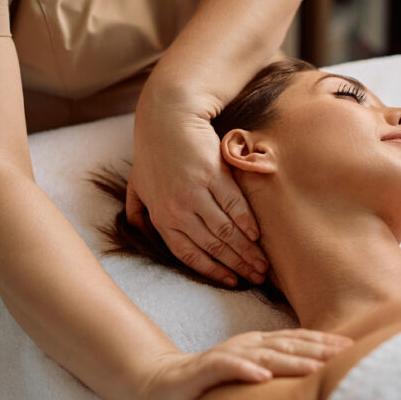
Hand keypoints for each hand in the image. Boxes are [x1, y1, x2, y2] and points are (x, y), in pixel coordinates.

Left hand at [127, 92, 267, 286]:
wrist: (168, 117)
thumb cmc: (153, 151)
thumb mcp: (138, 185)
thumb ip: (138, 212)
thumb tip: (139, 231)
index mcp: (161, 216)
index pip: (189, 254)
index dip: (212, 271)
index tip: (232, 282)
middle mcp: (177, 209)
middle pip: (212, 246)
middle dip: (237, 265)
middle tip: (257, 277)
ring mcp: (196, 192)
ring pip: (225, 231)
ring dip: (247, 250)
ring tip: (263, 263)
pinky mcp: (214, 175)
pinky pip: (235, 206)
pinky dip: (247, 223)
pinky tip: (257, 235)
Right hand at [139, 329, 354, 399]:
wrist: (162, 388)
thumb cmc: (211, 386)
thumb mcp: (250, 378)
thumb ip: (276, 375)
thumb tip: (314, 381)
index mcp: (258, 345)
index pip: (297, 341)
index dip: (324, 342)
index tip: (354, 347)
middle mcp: (246, 345)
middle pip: (287, 344)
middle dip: (318, 348)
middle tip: (346, 354)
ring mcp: (225, 355)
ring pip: (263, 355)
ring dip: (291, 360)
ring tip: (316, 366)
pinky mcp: (204, 370)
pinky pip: (226, 367)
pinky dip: (245, 370)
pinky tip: (263, 377)